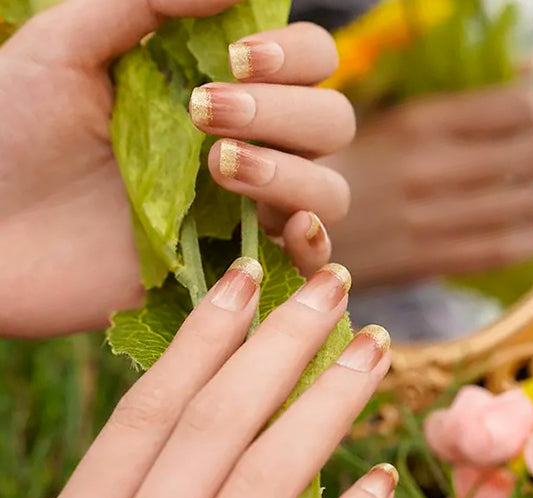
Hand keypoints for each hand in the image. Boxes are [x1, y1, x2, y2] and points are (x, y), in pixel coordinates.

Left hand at [0, 0, 353, 336]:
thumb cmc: (12, 137)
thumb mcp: (65, 47)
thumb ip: (145, 2)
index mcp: (218, 91)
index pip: (308, 63)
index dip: (295, 55)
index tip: (237, 58)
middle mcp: (245, 147)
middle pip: (331, 123)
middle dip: (286, 112)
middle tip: (205, 115)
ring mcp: (242, 212)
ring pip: (330, 190)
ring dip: (295, 172)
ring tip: (219, 165)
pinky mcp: (230, 267)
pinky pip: (306, 260)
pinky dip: (315, 243)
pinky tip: (289, 227)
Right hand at [0, 261, 393, 497]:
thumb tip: (128, 446)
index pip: (151, 409)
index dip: (201, 337)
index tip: (245, 276)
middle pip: (218, 424)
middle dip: (280, 344)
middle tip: (335, 285)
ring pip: (267, 481)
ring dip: (327, 406)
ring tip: (375, 350)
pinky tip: (383, 482)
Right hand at [326, 83, 532, 286]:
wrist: (288, 228)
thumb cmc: (341, 170)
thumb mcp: (384, 120)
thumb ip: (455, 104)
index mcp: (415, 122)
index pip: (519, 108)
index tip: (523, 132)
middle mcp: (425, 167)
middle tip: (524, 169)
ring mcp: (426, 217)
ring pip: (530, 205)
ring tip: (524, 200)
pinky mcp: (424, 261)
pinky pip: (505, 249)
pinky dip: (527, 240)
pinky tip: (517, 233)